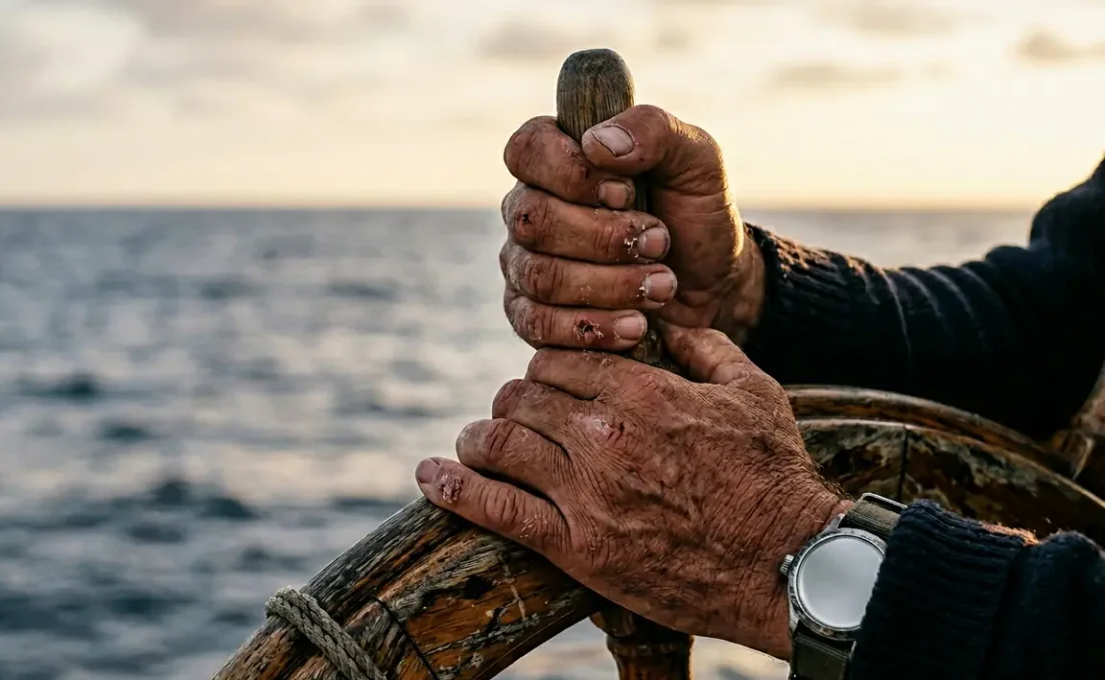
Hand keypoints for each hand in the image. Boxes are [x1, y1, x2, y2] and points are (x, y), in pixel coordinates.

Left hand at [415, 327, 846, 658]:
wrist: (787, 563)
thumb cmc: (775, 475)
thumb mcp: (752, 391)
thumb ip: (705, 345)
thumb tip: (670, 318)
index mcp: (642, 390)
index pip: (559, 357)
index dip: (549, 366)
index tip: (551, 380)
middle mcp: (603, 435)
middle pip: (520, 396)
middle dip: (515, 400)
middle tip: (517, 415)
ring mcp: (584, 492)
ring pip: (498, 442)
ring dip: (480, 437)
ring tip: (476, 442)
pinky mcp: (574, 546)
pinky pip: (495, 509)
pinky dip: (454, 489)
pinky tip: (429, 476)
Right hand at [500, 107, 765, 351]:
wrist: (712, 286)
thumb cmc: (694, 214)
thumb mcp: (696, 160)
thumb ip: (654, 130)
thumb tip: (598, 142)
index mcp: (555, 157)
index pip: (527, 150)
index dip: (573, 174)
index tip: (627, 192)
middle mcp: (529, 208)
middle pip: (534, 221)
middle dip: (605, 238)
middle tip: (661, 242)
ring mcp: (523, 264)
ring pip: (541, 277)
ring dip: (611, 285)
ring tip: (663, 286)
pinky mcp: (531, 316)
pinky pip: (538, 325)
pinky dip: (594, 327)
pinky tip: (636, 325)